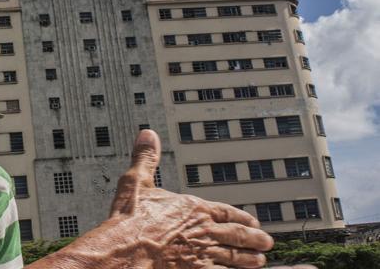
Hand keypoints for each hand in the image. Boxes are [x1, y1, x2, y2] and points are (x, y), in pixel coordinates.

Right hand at [28, 129, 274, 268]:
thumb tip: (148, 135)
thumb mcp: (136, 182)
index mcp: (193, 208)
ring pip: (233, 257)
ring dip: (248, 258)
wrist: (127, 250)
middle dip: (253, 238)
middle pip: (236, 235)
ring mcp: (202, 254)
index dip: (240, 216)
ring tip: (259, 260)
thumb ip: (146, 159)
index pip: (225, 211)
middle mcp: (204, 231)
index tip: (252, 220)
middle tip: (266, 242)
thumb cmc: (130, 220)